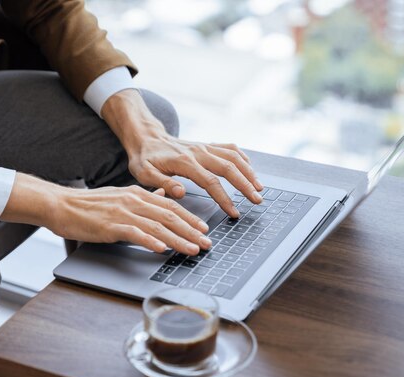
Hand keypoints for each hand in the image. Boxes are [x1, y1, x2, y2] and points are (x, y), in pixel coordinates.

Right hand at [0, 174, 211, 254]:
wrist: (61, 205)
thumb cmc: (89, 204)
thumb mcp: (120, 196)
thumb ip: (143, 197)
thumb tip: (162, 195)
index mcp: (138, 193)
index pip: (171, 206)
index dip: (190, 218)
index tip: (204, 230)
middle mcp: (134, 201)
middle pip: (170, 216)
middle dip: (192, 231)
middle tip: (207, 243)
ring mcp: (123, 213)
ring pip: (158, 226)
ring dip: (178, 239)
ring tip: (193, 249)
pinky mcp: (110, 226)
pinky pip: (135, 233)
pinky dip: (150, 241)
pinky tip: (162, 249)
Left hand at [101, 90, 263, 217]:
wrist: (146, 137)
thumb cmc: (144, 158)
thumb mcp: (144, 174)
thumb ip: (162, 183)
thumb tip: (180, 193)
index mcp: (184, 162)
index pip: (211, 181)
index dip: (225, 198)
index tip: (234, 212)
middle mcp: (199, 152)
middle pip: (229, 168)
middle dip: (245, 185)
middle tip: (257, 201)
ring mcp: (205, 147)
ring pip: (234, 157)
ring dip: (249, 172)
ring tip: (259, 188)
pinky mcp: (207, 145)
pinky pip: (230, 148)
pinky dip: (243, 158)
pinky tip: (250, 169)